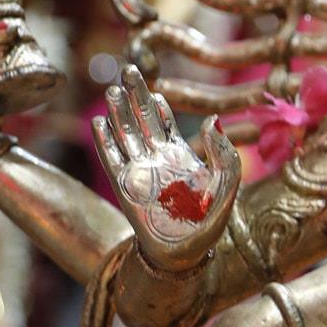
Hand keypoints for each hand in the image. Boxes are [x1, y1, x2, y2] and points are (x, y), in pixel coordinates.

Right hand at [95, 66, 239, 275]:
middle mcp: (158, 161)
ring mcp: (140, 173)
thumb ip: (224, 155)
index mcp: (182, 158)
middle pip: (142, 121)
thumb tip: (214, 120)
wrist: (183, 256)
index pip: (166, 124)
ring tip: (113, 90)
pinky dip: (105, 140)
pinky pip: (112, 158)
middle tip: (127, 70)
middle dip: (135, 96)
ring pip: (126, 134)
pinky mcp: (125, 187)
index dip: (159, 106)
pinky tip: (99, 122)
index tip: (154, 91)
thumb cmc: (208, 225)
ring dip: (119, 112)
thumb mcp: (226, 187)